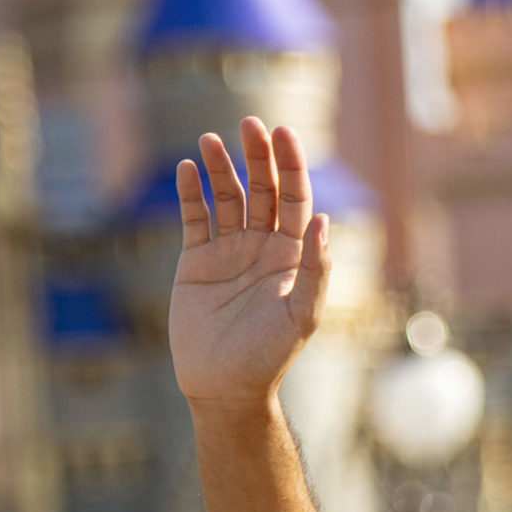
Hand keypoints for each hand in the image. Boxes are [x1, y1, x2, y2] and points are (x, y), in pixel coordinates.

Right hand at [168, 120, 330, 410]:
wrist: (224, 387)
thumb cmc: (270, 356)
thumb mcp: (301, 316)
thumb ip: (315, 270)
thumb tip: (324, 221)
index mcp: (292, 255)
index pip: (295, 198)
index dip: (290, 165)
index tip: (283, 134)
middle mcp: (262, 246)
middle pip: (263, 189)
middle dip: (257, 156)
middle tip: (249, 124)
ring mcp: (228, 251)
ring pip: (226, 198)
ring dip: (221, 168)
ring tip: (210, 140)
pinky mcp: (195, 262)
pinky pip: (194, 219)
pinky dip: (190, 193)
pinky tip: (188, 168)